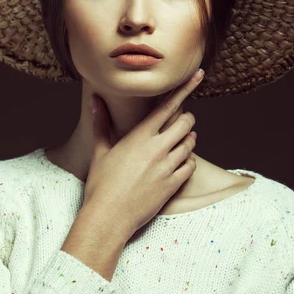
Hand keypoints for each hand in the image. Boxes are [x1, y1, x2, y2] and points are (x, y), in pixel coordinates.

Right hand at [82, 69, 204, 244]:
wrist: (108, 218)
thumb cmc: (101, 184)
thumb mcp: (101, 151)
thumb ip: (101, 123)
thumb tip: (95, 100)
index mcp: (139, 137)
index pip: (168, 106)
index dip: (185, 89)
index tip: (198, 75)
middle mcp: (156, 149)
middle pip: (186, 123)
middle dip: (186, 120)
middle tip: (180, 123)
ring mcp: (167, 167)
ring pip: (190, 144)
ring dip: (188, 139)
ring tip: (177, 142)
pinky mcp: (173, 185)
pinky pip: (191, 165)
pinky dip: (188, 161)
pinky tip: (179, 162)